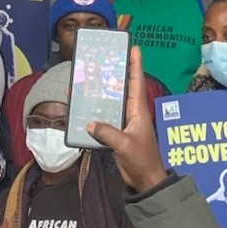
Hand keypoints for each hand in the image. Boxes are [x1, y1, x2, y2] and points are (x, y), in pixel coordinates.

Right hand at [88, 47, 166, 191]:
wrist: (144, 180)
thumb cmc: (141, 160)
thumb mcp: (124, 145)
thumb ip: (107, 132)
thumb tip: (88, 123)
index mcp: (138, 110)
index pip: (137, 81)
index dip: (135, 64)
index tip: (134, 47)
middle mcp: (131, 112)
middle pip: (121, 87)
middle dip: (113, 73)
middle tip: (102, 58)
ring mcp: (124, 122)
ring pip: (110, 101)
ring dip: (100, 92)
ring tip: (87, 79)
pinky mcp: (116, 132)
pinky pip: (104, 117)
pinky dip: (94, 111)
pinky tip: (82, 107)